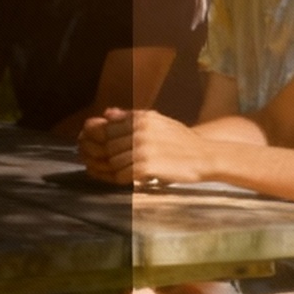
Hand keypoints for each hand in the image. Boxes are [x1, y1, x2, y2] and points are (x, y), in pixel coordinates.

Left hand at [84, 108, 210, 186]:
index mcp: (141, 118)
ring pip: (112, 162)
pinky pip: (121, 175)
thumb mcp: (157, 121)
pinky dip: (118, 179)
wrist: (204, 156)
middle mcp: (140, 131)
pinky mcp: (146, 167)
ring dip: (108, 170)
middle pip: (107, 146)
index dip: (95, 139)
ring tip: (106, 172)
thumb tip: (106, 114)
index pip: (107, 128)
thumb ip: (131, 117)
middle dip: (99, 156)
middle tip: (93, 163)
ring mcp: (143, 149)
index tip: (89, 146)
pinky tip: (120, 179)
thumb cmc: (181, 140)